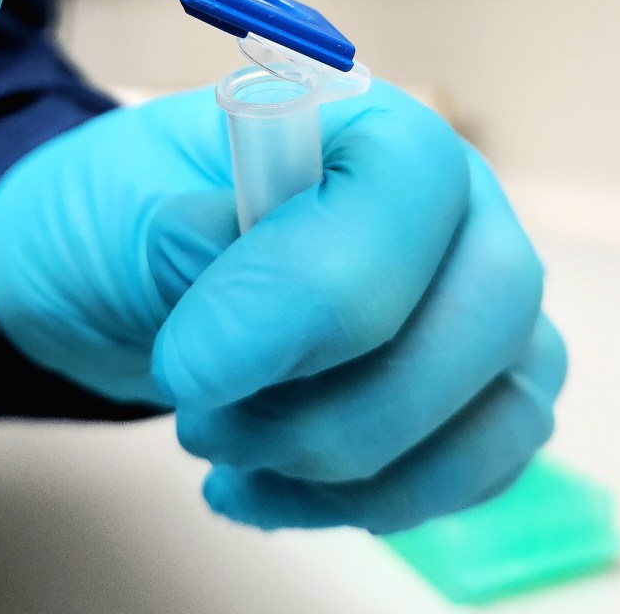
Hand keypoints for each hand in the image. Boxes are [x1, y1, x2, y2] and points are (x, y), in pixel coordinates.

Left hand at [0, 82, 565, 532]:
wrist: (127, 287)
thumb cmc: (123, 223)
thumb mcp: (118, 210)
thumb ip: (184, 241)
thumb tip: (256, 313)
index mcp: (367, 120)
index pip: (409, 182)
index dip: (315, 288)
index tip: (194, 366)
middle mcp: (452, 200)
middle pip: (490, 304)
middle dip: (339, 405)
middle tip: (206, 421)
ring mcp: (477, 295)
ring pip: (502, 398)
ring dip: (356, 465)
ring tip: (228, 455)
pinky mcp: (477, 385)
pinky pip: (487, 460)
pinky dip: (380, 500)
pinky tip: (274, 489)